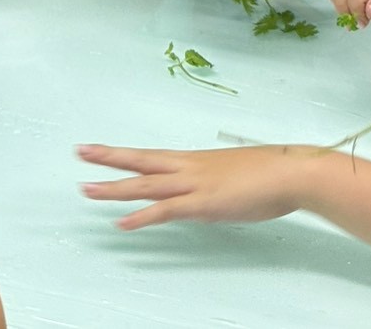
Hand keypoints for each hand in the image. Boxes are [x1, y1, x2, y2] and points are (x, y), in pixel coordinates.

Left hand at [77, 143, 311, 229]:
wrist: (291, 172)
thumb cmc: (270, 174)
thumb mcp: (234, 176)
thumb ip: (215, 184)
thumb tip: (210, 192)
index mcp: (194, 161)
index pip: (150, 156)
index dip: (123, 153)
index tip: (98, 149)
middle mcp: (188, 168)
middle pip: (139, 160)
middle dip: (107, 157)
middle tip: (79, 152)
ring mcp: (193, 184)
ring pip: (145, 184)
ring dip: (113, 187)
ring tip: (86, 189)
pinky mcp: (203, 203)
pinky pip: (165, 211)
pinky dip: (142, 217)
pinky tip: (122, 222)